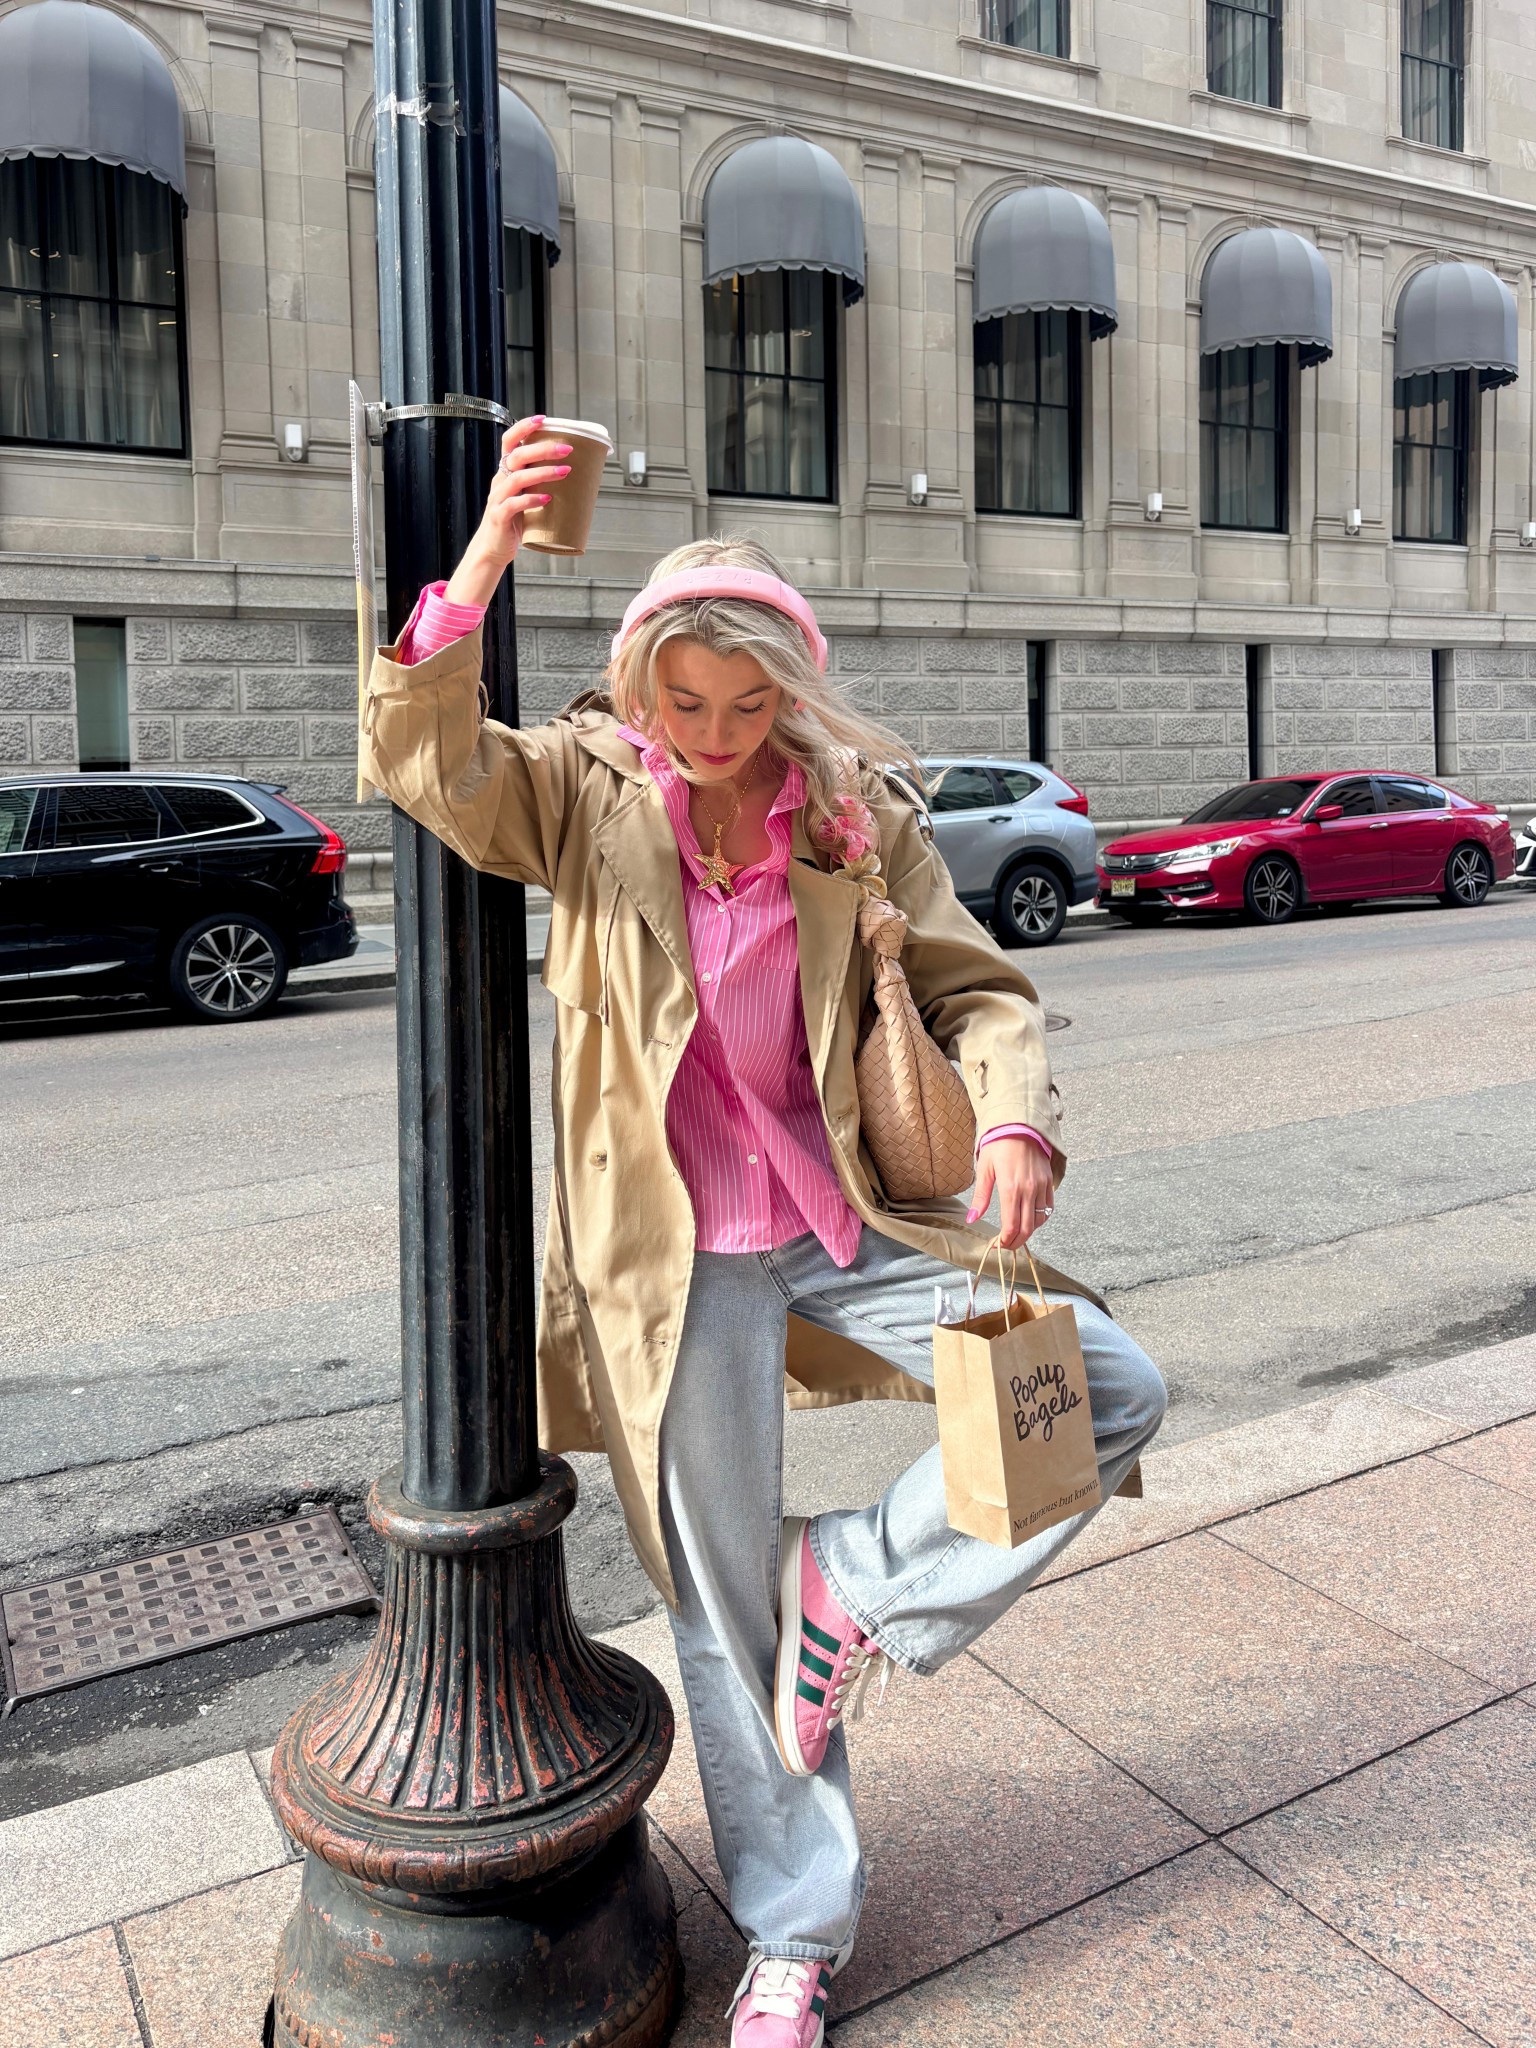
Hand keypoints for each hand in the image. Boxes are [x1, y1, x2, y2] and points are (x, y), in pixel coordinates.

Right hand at [443, 416, 573, 605]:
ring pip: (518, 477)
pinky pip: (514, 504)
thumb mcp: (526, 496)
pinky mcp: (500, 516)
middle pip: (518, 455)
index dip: (524, 427)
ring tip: (565, 472)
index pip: (510, 441)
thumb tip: (573, 472)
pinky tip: (547, 500)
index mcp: (506, 472)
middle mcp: (500, 480)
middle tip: (567, 450)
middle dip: (543, 449)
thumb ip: (540, 483)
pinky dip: (532, 500)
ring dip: (543, 472)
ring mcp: (498, 498)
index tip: (543, 419)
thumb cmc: (514, 521)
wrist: (494, 548)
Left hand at [968, 1137, 1054, 1248]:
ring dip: (1028, 1232)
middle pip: (1027, 1228)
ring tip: (1016, 1233)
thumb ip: (980, 1197)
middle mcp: (1028, 1190)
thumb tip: (972, 1219)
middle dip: (1016, 1242)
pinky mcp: (1048, 1182)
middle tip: (1006, 1246)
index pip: (1011, 1225)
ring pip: (1039, 1220)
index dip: (1005, 1241)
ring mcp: (1041, 1186)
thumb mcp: (984, 1169)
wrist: (1020, 1125)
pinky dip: (1040, 1218)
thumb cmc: (999, 1144)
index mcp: (1010, 1188)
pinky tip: (1030, 1220)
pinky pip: (1048, 1207)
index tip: (997, 1245)